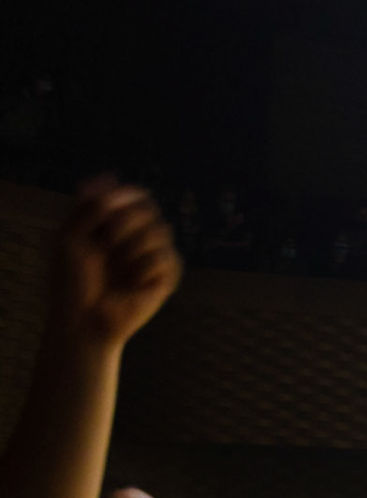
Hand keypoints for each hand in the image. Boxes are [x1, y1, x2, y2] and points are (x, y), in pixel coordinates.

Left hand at [51, 178, 182, 345]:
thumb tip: (109, 177)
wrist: (83, 320)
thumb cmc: (71, 282)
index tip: (101, 212)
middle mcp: (136, 237)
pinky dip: (143, 267)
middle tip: (105, 244)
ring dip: (132, 248)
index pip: (133, 196)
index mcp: (114, 226)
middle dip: (123, 223)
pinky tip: (132, 282)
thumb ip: (89, 206)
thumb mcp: (70, 236)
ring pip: (160, 231)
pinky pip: (165, 257)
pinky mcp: (166, 276)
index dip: (121, 199)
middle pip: (148, 209)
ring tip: (117, 268)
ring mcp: (153, 256)